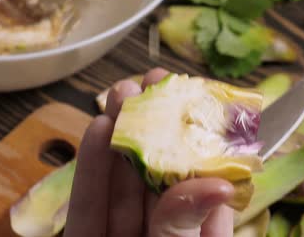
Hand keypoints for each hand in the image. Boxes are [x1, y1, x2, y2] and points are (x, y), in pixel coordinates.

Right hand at [64, 68, 234, 236]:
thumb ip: (186, 227)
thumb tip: (217, 185)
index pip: (203, 184)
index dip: (198, 139)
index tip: (195, 97)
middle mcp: (157, 234)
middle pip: (155, 175)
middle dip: (152, 127)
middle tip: (151, 82)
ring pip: (118, 184)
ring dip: (118, 136)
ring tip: (121, 92)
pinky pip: (86, 207)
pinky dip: (89, 169)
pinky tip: (96, 130)